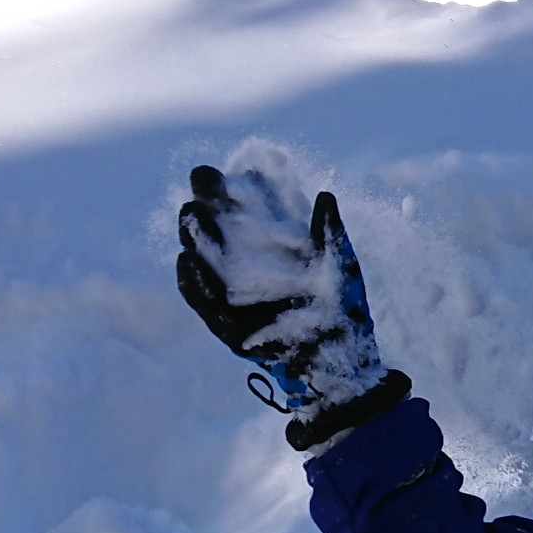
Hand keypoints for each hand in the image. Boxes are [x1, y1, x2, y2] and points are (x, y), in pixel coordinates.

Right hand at [177, 157, 406, 449]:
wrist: (345, 362)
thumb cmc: (344, 310)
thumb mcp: (341, 268)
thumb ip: (330, 234)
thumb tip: (325, 195)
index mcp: (271, 246)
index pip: (241, 210)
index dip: (226, 189)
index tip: (218, 170)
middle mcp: (247, 266)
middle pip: (216, 230)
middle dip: (205, 206)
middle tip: (202, 186)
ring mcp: (235, 295)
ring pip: (204, 262)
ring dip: (194, 238)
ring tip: (190, 215)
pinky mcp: (229, 326)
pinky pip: (204, 304)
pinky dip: (193, 285)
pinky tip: (186, 263)